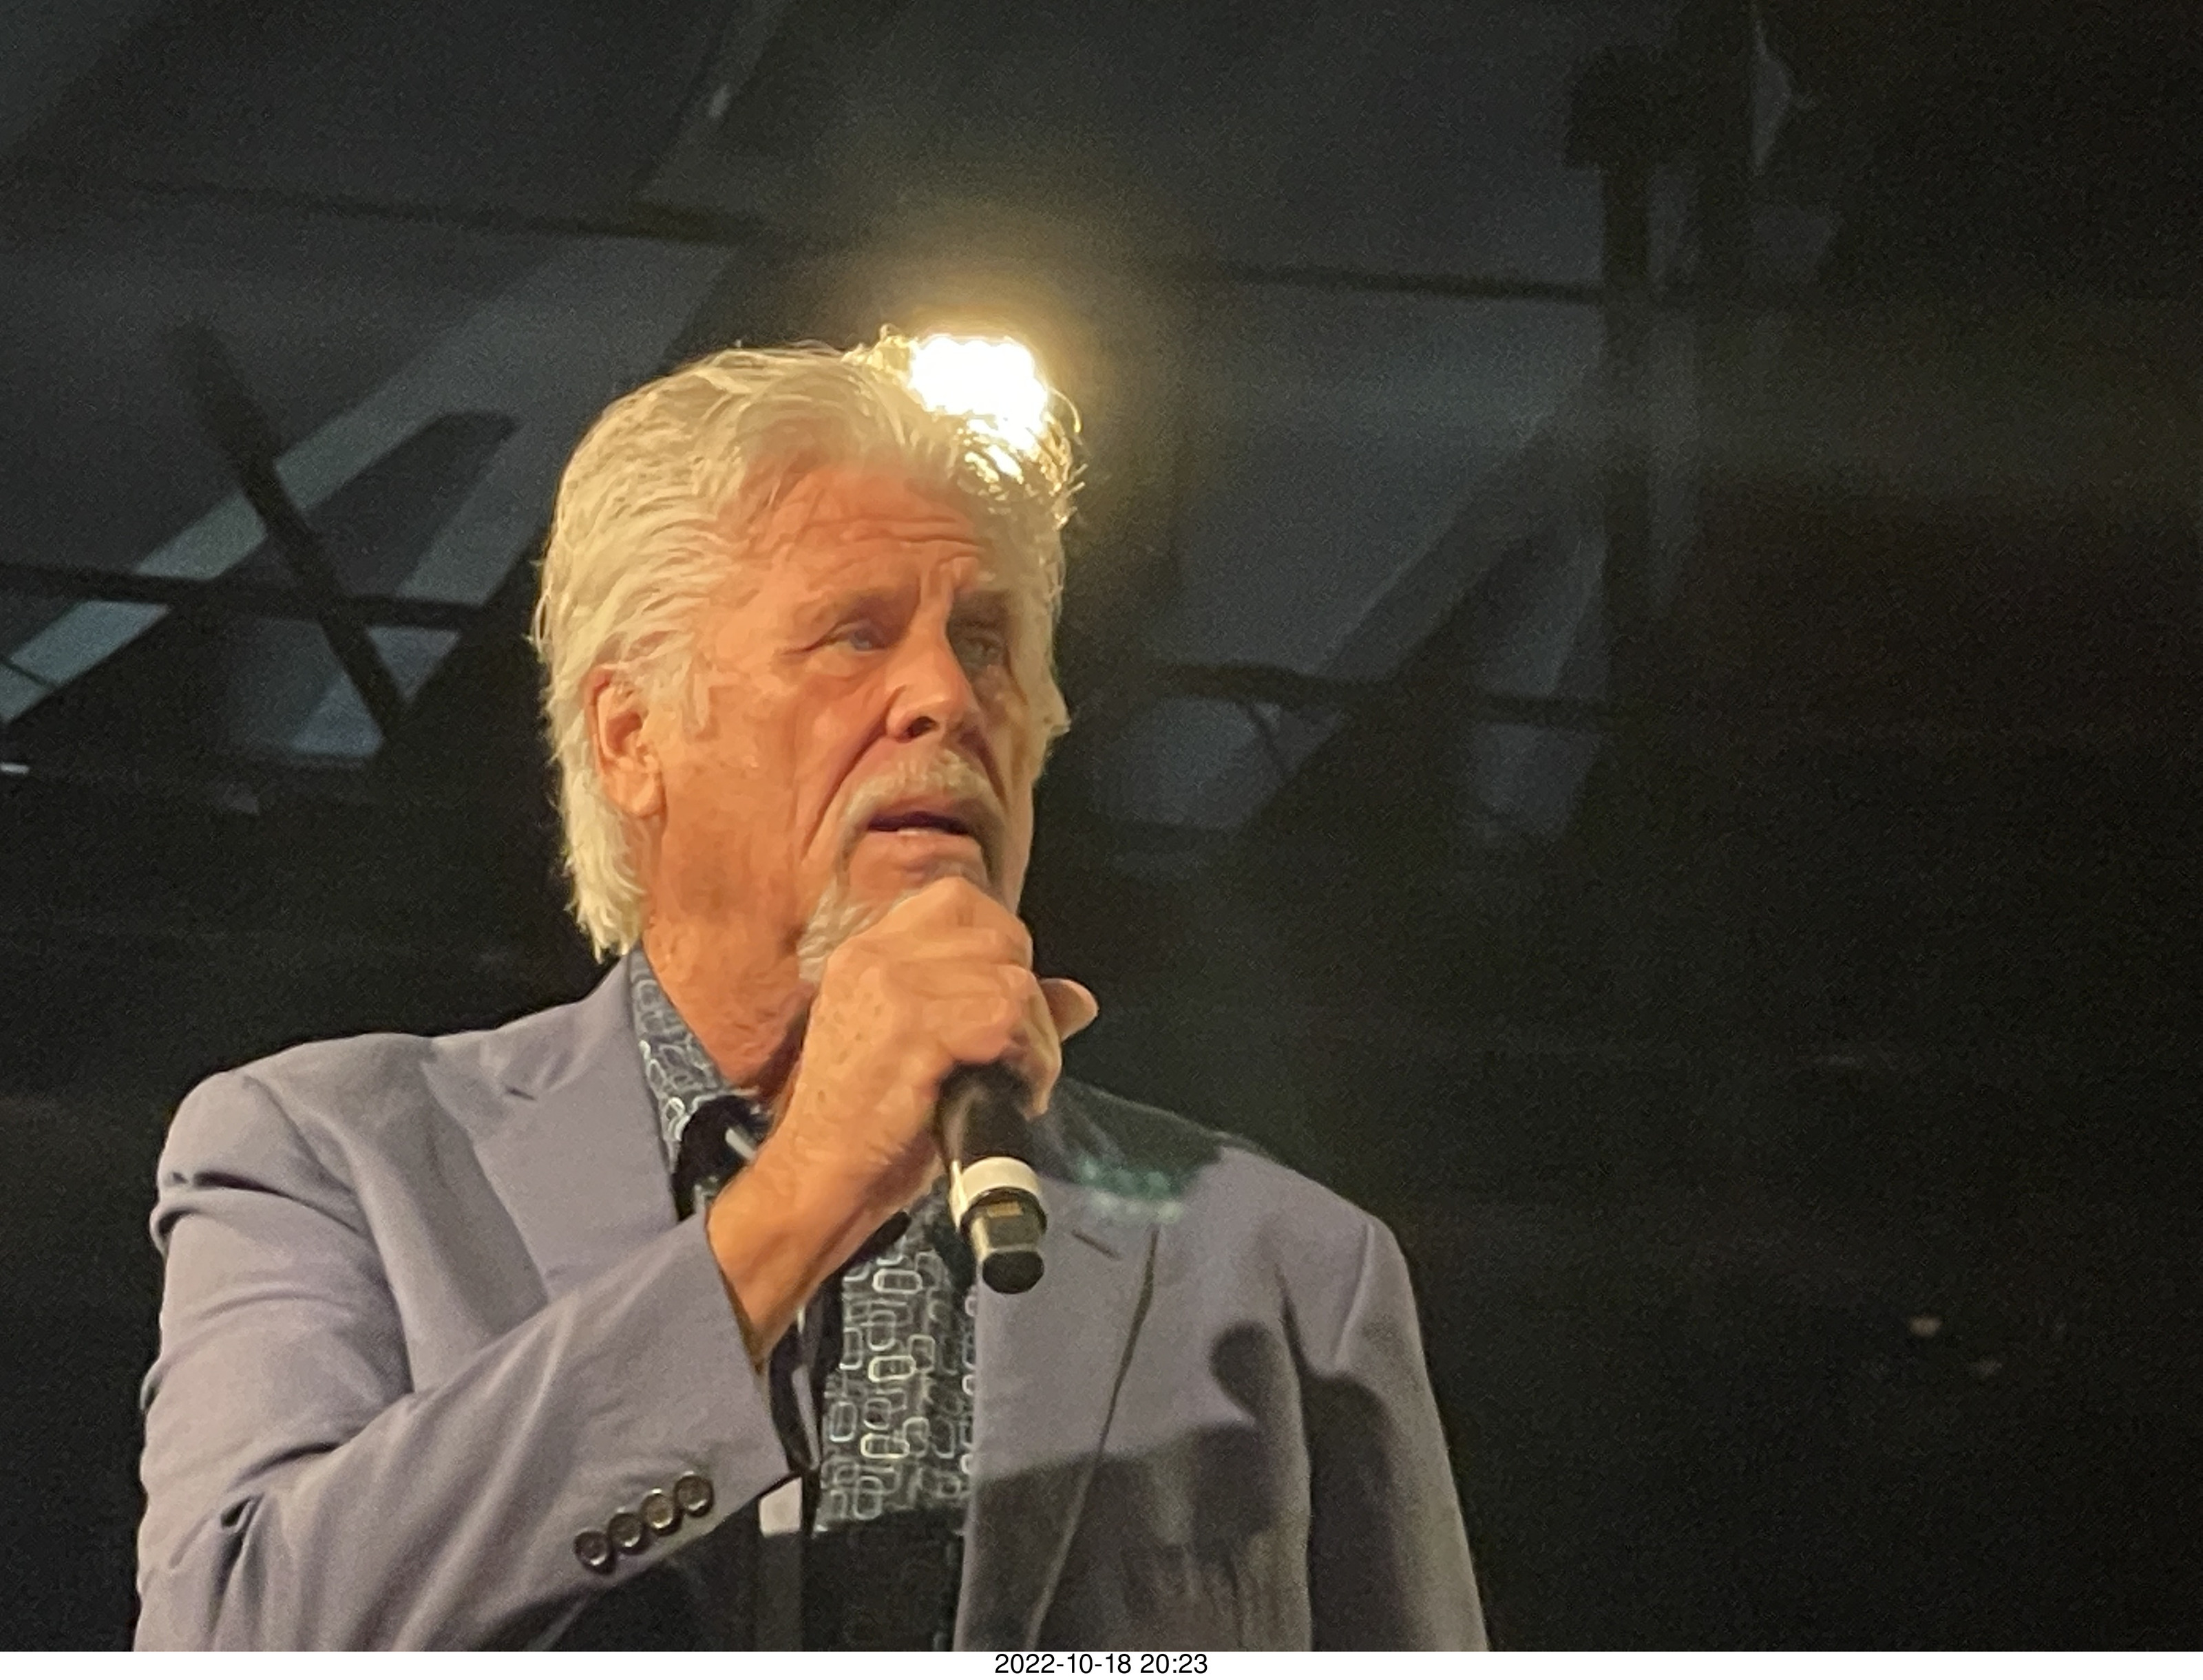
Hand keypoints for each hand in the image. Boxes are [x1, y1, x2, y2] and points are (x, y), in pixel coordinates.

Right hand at [706, 878, 1096, 1359]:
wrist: (816, 1177)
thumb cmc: (867, 1123)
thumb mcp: (923, 1048)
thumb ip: (992, 1008)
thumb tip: (1079, 998)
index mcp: (868, 950)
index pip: (959, 900)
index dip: (1003, 946)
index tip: (1006, 1001)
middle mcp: (874, 956)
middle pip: (998, 935)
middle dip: (1027, 997)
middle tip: (1018, 1053)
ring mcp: (891, 987)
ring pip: (1011, 978)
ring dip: (1034, 1038)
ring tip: (1019, 1080)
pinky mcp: (912, 1028)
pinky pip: (1006, 1018)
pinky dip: (1029, 1060)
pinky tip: (1018, 1092)